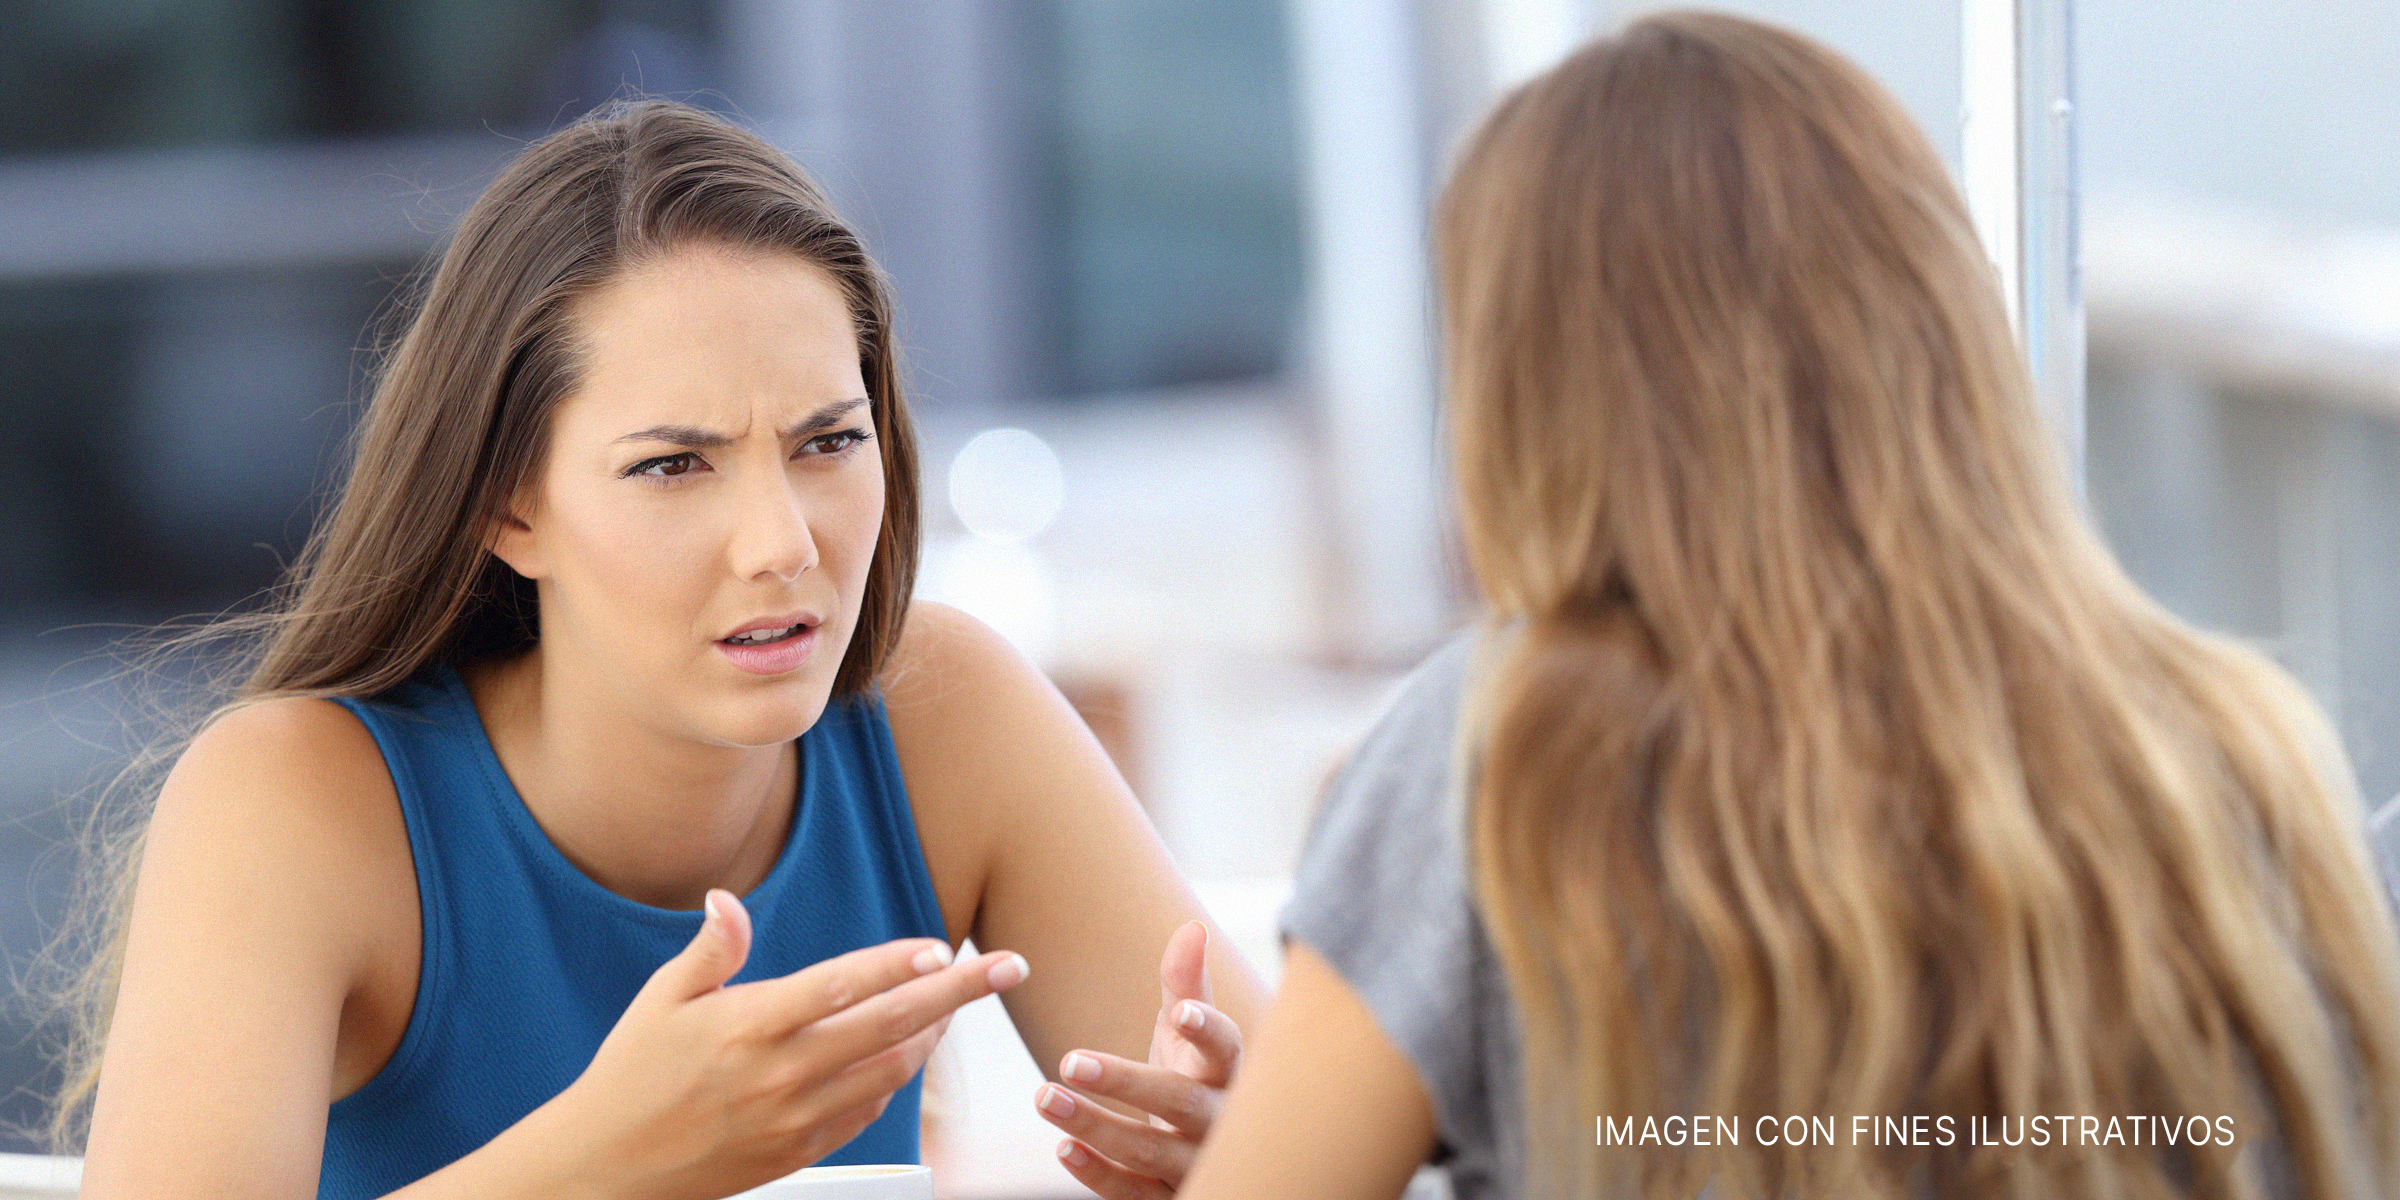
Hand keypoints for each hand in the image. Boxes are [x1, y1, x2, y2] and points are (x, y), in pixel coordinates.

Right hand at [542, 889, 1029, 1199]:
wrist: (610, 1169)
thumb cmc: (632, 1076)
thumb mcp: (661, 1001)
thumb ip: (711, 950)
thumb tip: (727, 899)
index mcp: (749, 1027)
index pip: (840, 986)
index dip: (897, 964)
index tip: (944, 946)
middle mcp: (783, 1074)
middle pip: (892, 1025)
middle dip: (962, 993)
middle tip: (1011, 966)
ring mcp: (798, 1118)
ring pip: (893, 1070)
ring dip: (936, 1033)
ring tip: (960, 1002)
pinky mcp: (803, 1150)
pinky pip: (871, 1110)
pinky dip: (898, 1075)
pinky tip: (907, 1049)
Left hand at [1035, 921, 1241, 1198]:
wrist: (1204, 1155)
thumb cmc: (1193, 1079)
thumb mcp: (1188, 1035)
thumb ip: (1186, 985)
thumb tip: (1192, 928)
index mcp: (1225, 1072)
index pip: (1226, 1049)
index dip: (1207, 1031)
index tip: (1180, 1012)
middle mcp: (1218, 1121)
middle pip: (1180, 1102)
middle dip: (1126, 1082)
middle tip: (1070, 1059)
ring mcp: (1194, 1163)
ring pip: (1150, 1150)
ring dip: (1095, 1125)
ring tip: (1043, 1096)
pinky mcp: (1167, 1196)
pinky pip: (1134, 1193)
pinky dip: (1098, 1174)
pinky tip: (1063, 1147)